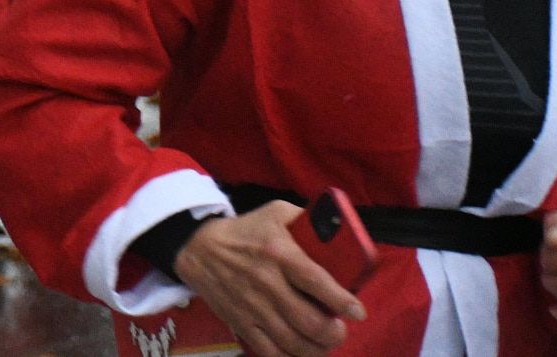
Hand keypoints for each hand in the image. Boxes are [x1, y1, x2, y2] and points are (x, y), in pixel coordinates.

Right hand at [173, 205, 364, 356]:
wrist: (199, 248)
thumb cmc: (246, 230)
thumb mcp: (276, 213)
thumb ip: (308, 220)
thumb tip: (341, 231)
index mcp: (280, 254)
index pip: (317, 282)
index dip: (342, 302)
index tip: (357, 312)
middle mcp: (267, 283)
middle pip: (310, 321)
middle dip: (334, 333)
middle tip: (340, 329)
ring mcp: (253, 307)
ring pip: (293, 342)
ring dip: (318, 349)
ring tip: (325, 343)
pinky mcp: (241, 323)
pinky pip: (270, 352)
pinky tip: (302, 353)